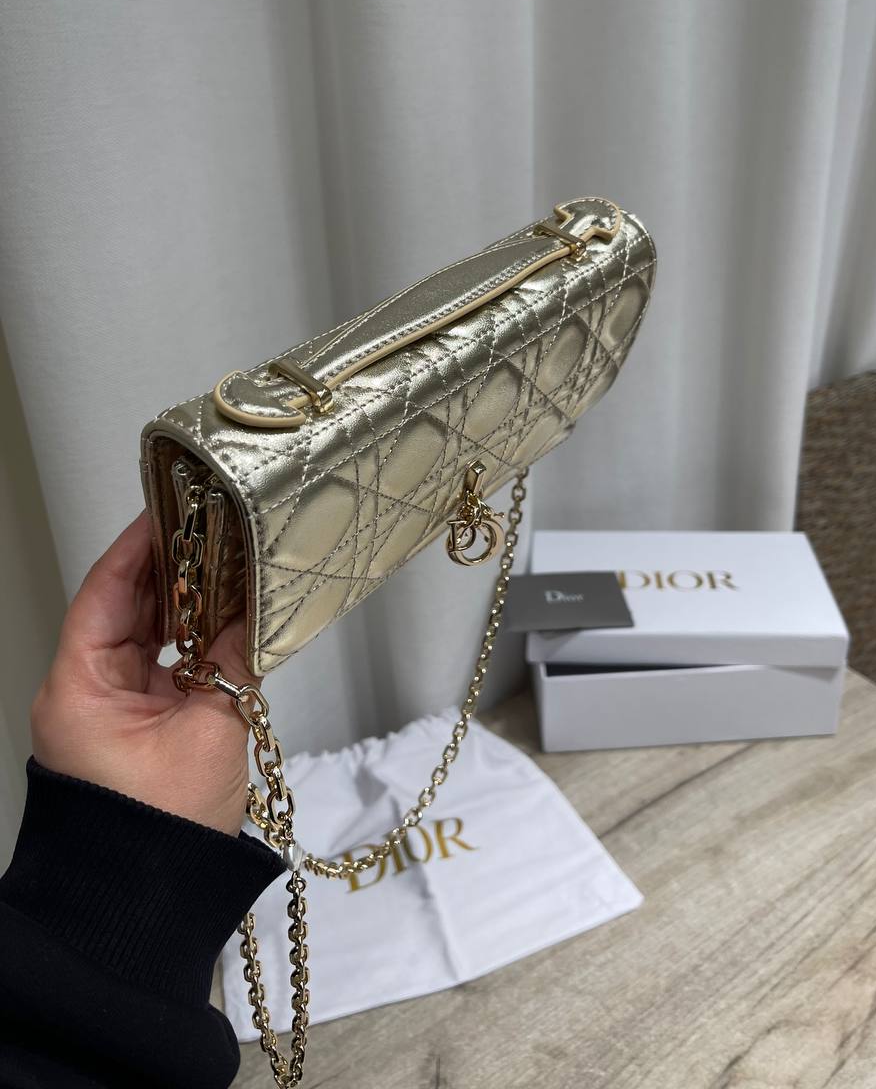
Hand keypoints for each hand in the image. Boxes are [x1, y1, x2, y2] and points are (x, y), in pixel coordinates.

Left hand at [31, 510, 253, 834]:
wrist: (148, 908)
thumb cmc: (164, 829)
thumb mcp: (211, 732)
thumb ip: (234, 661)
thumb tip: (256, 611)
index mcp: (78, 687)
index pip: (106, 592)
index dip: (140, 546)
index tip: (175, 508)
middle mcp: (83, 692)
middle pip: (124, 609)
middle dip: (170, 570)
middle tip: (215, 529)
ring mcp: (107, 712)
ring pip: (143, 638)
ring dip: (182, 606)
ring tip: (226, 566)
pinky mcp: (132, 729)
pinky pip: (158, 669)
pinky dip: (187, 644)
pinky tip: (222, 620)